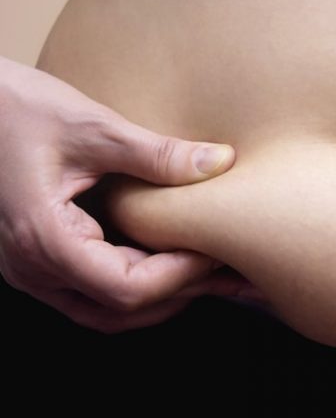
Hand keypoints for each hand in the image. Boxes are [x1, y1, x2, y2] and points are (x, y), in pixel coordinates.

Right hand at [0, 56, 246, 331]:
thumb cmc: (14, 107)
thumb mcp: (92, 126)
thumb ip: (158, 153)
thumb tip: (220, 162)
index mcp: (44, 238)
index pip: (127, 289)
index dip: (182, 276)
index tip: (219, 251)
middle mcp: (32, 267)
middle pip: (120, 310)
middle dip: (182, 292)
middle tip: (232, 272)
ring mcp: (30, 268)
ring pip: (105, 311)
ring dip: (160, 296)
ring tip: (209, 272)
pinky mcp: (37, 257)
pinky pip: (92, 291)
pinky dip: (136, 283)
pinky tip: (168, 259)